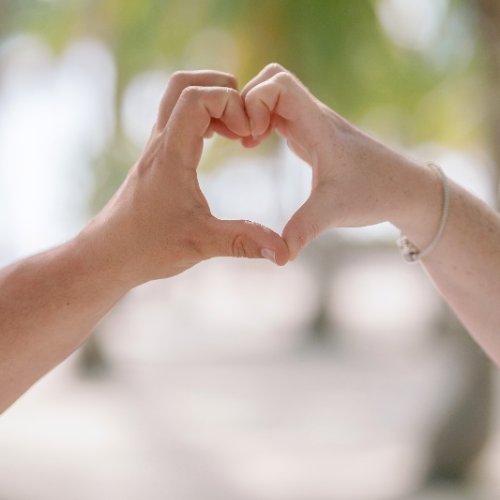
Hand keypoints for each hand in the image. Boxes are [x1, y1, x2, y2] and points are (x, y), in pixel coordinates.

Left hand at [80, 70, 288, 284]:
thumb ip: (243, 242)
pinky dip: (202, 120)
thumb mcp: (201, 244)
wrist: (109, 253)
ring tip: (235, 131)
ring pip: (177, 99)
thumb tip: (282, 252)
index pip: (196, 98)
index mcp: (171, 156)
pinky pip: (178, 120)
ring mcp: (156, 149)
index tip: (248, 135)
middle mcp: (160, 144)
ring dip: (210, 102)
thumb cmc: (147, 247)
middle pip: (183, 84)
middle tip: (244, 119)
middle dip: (220, 89)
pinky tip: (218, 143)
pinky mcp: (157, 159)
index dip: (229, 104)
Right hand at [242, 63, 425, 259]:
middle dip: (248, 102)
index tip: (252, 137)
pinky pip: (278, 112)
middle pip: (270, 79)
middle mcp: (314, 117)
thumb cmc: (374, 192)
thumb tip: (279, 257)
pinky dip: (260, 121)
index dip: (255, 102)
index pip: (278, 84)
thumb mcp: (334, 211)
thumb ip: (303, 230)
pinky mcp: (310, 134)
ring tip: (247, 142)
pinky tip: (256, 145)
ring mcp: (311, 123)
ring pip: (273, 94)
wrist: (404, 188)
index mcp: (318, 126)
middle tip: (244, 137)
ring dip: (253, 111)